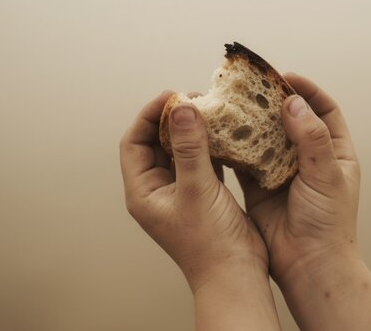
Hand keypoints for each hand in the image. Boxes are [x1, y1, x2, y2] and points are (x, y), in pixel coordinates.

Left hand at [119, 91, 267, 291]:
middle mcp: (157, 191)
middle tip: (193, 100)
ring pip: (179, 152)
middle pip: (155, 144)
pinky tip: (223, 135)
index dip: (148, 115)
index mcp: (143, 192)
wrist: (236, 274)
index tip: (171, 96)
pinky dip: (208, 147)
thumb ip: (190, 148)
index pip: (134, 142)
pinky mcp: (201, 195)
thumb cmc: (210, 243)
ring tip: (208, 112)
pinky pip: (199, 162)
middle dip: (171, 120)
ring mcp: (179, 193)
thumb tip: (181, 107)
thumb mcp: (197, 190)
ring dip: (190, 132)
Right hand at [235, 73, 360, 283]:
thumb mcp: (326, 175)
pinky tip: (220, 136)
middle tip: (250, 87)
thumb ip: (312, 139)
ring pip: (264, 138)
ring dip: (250, 123)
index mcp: (334, 152)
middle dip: (271, 102)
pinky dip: (234, 149)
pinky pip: (244, 161)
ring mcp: (282, 172)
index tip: (284, 77)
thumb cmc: (328, 223)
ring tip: (231, 106)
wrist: (308, 265)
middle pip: (290, 120)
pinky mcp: (259, 186)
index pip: (324, 109)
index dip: (306, 90)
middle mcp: (307, 159)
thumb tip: (293, 102)